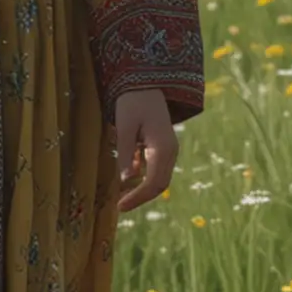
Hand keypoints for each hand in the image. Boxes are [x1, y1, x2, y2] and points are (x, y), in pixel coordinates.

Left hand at [113, 89, 178, 212]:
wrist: (146, 84)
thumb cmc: (133, 102)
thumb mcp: (124, 126)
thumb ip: (125, 152)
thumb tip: (126, 179)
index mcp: (162, 147)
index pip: (153, 182)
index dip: (138, 197)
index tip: (120, 206)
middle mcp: (170, 151)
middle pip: (159, 184)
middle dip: (141, 197)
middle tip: (120, 206)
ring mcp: (169, 150)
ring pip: (159, 178)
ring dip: (142, 189)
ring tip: (122, 197)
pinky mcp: (162, 147)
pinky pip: (156, 168)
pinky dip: (143, 177)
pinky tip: (127, 178)